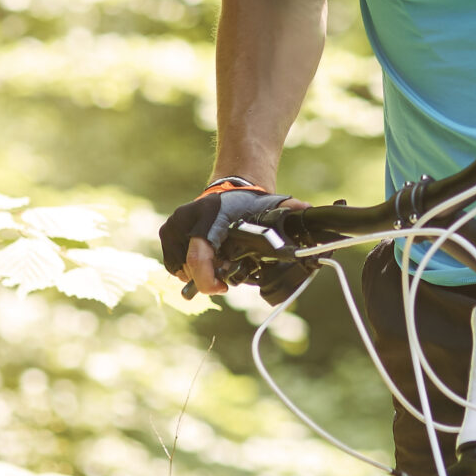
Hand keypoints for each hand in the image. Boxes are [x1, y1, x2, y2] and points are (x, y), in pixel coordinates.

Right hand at [159, 183, 301, 299]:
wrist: (230, 187)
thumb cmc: (250, 203)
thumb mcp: (270, 207)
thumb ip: (289, 211)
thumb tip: (308, 211)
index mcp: (209, 216)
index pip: (198, 258)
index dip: (207, 281)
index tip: (222, 288)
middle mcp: (186, 218)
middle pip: (189, 268)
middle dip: (206, 278)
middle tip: (224, 278)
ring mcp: (174, 224)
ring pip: (180, 267)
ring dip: (198, 272)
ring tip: (217, 264)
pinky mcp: (167, 230)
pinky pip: (173, 262)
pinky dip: (187, 266)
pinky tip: (206, 259)